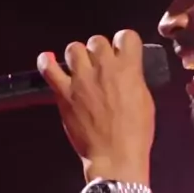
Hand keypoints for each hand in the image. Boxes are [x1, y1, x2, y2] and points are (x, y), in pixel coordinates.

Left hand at [36, 30, 154, 173]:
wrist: (116, 157)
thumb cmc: (135, 135)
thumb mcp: (146, 102)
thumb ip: (135, 80)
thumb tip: (128, 72)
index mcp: (129, 70)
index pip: (126, 36)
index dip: (124, 42)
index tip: (121, 51)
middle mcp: (104, 69)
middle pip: (97, 41)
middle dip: (99, 51)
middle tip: (100, 66)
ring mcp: (82, 80)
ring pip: (74, 48)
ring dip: (78, 56)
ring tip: (80, 68)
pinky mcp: (64, 93)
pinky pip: (48, 68)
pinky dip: (46, 62)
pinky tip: (49, 61)